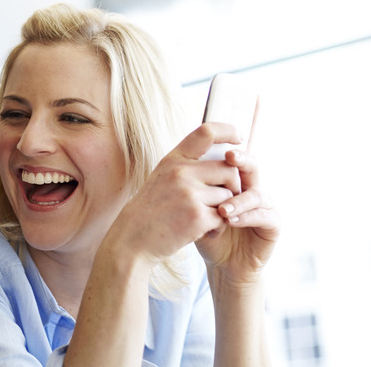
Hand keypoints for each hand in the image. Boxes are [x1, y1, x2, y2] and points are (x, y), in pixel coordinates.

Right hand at [104, 122, 243, 265]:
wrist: (131, 240)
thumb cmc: (151, 211)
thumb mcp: (163, 178)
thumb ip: (187, 167)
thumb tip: (223, 159)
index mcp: (174, 160)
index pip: (206, 132)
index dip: (227, 131)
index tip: (239, 138)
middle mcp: (182, 172)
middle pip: (228, 169)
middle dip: (233, 185)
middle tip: (224, 200)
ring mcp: (189, 194)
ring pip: (228, 195)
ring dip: (224, 210)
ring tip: (208, 220)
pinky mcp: (197, 217)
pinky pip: (224, 217)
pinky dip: (219, 227)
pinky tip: (205, 232)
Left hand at [194, 149, 278, 285]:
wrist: (221, 265)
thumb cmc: (207, 234)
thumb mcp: (196, 209)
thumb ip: (194, 191)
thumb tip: (179, 166)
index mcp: (234, 181)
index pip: (233, 158)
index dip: (229, 147)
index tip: (218, 142)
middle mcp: (252, 188)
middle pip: (251, 166)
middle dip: (241, 159)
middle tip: (229, 157)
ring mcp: (264, 206)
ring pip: (256, 193)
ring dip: (238, 199)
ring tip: (222, 209)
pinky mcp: (273, 224)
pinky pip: (263, 216)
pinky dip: (247, 217)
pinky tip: (231, 220)